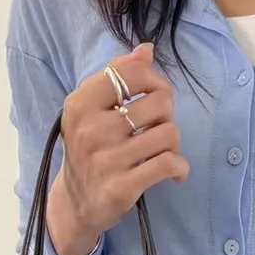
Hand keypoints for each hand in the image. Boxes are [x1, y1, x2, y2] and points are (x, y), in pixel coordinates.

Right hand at [47, 44, 189, 254]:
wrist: (74, 203)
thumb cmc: (88, 150)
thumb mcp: (90, 109)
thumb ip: (115, 76)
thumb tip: (146, 50)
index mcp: (81, 104)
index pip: (135, 73)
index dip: (156, 82)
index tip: (154, 98)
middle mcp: (91, 130)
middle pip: (160, 103)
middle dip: (166, 116)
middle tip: (154, 131)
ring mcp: (106, 160)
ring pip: (169, 134)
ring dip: (172, 144)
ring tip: (160, 152)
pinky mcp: (122, 187)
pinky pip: (168, 164)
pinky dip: (179, 168)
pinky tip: (174, 172)